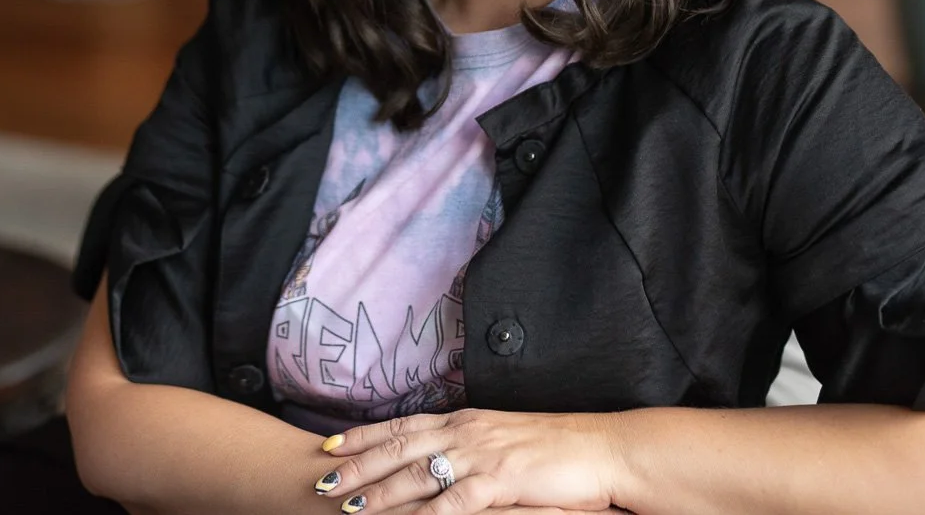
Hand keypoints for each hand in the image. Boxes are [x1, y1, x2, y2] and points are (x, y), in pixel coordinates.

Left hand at [310, 408, 624, 513]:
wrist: (602, 449)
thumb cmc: (557, 448)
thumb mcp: (503, 437)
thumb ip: (469, 444)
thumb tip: (437, 454)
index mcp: (465, 420)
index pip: (402, 425)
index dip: (363, 435)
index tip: (330, 445)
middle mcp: (467, 432)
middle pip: (399, 448)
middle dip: (357, 465)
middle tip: (321, 478)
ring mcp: (483, 455)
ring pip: (418, 474)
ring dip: (380, 492)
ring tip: (348, 505)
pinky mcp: (502, 480)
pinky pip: (455, 501)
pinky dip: (427, 514)